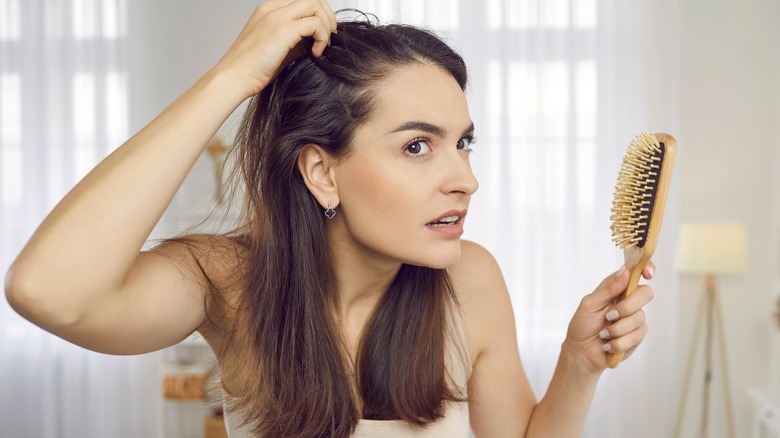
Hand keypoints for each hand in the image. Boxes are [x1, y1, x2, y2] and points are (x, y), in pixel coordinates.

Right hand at [211, 0, 337, 98]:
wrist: (233, 78)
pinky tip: (315, 53)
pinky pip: (315, 24)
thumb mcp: (277, 50)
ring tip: (322, 45)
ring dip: (325, 25)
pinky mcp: (283, 31)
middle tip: (329, 36)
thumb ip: (295, 42)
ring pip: (314, 5)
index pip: (302, 1)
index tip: (322, 34)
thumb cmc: (251, 69)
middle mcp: (272, 9)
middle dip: (326, 15)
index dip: (317, 14)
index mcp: (268, 11)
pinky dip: (322, 38)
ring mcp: (277, 17)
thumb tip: (314, 43)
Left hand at [563, 262, 655, 373]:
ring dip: (617, 329)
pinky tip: (608, 344)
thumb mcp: (589, 304)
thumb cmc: (582, 325)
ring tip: (603, 334)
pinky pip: (637, 335)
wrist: (582, 353)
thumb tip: (625, 271)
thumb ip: (607, 289)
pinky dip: (618, 342)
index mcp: (616, 289)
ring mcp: (634, 318)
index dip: (646, 268)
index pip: (635, 273)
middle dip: (627, 307)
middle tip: (610, 316)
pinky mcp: (637, 335)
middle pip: (646, 293)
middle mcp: (628, 301)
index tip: (647, 274)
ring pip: (640, 317)